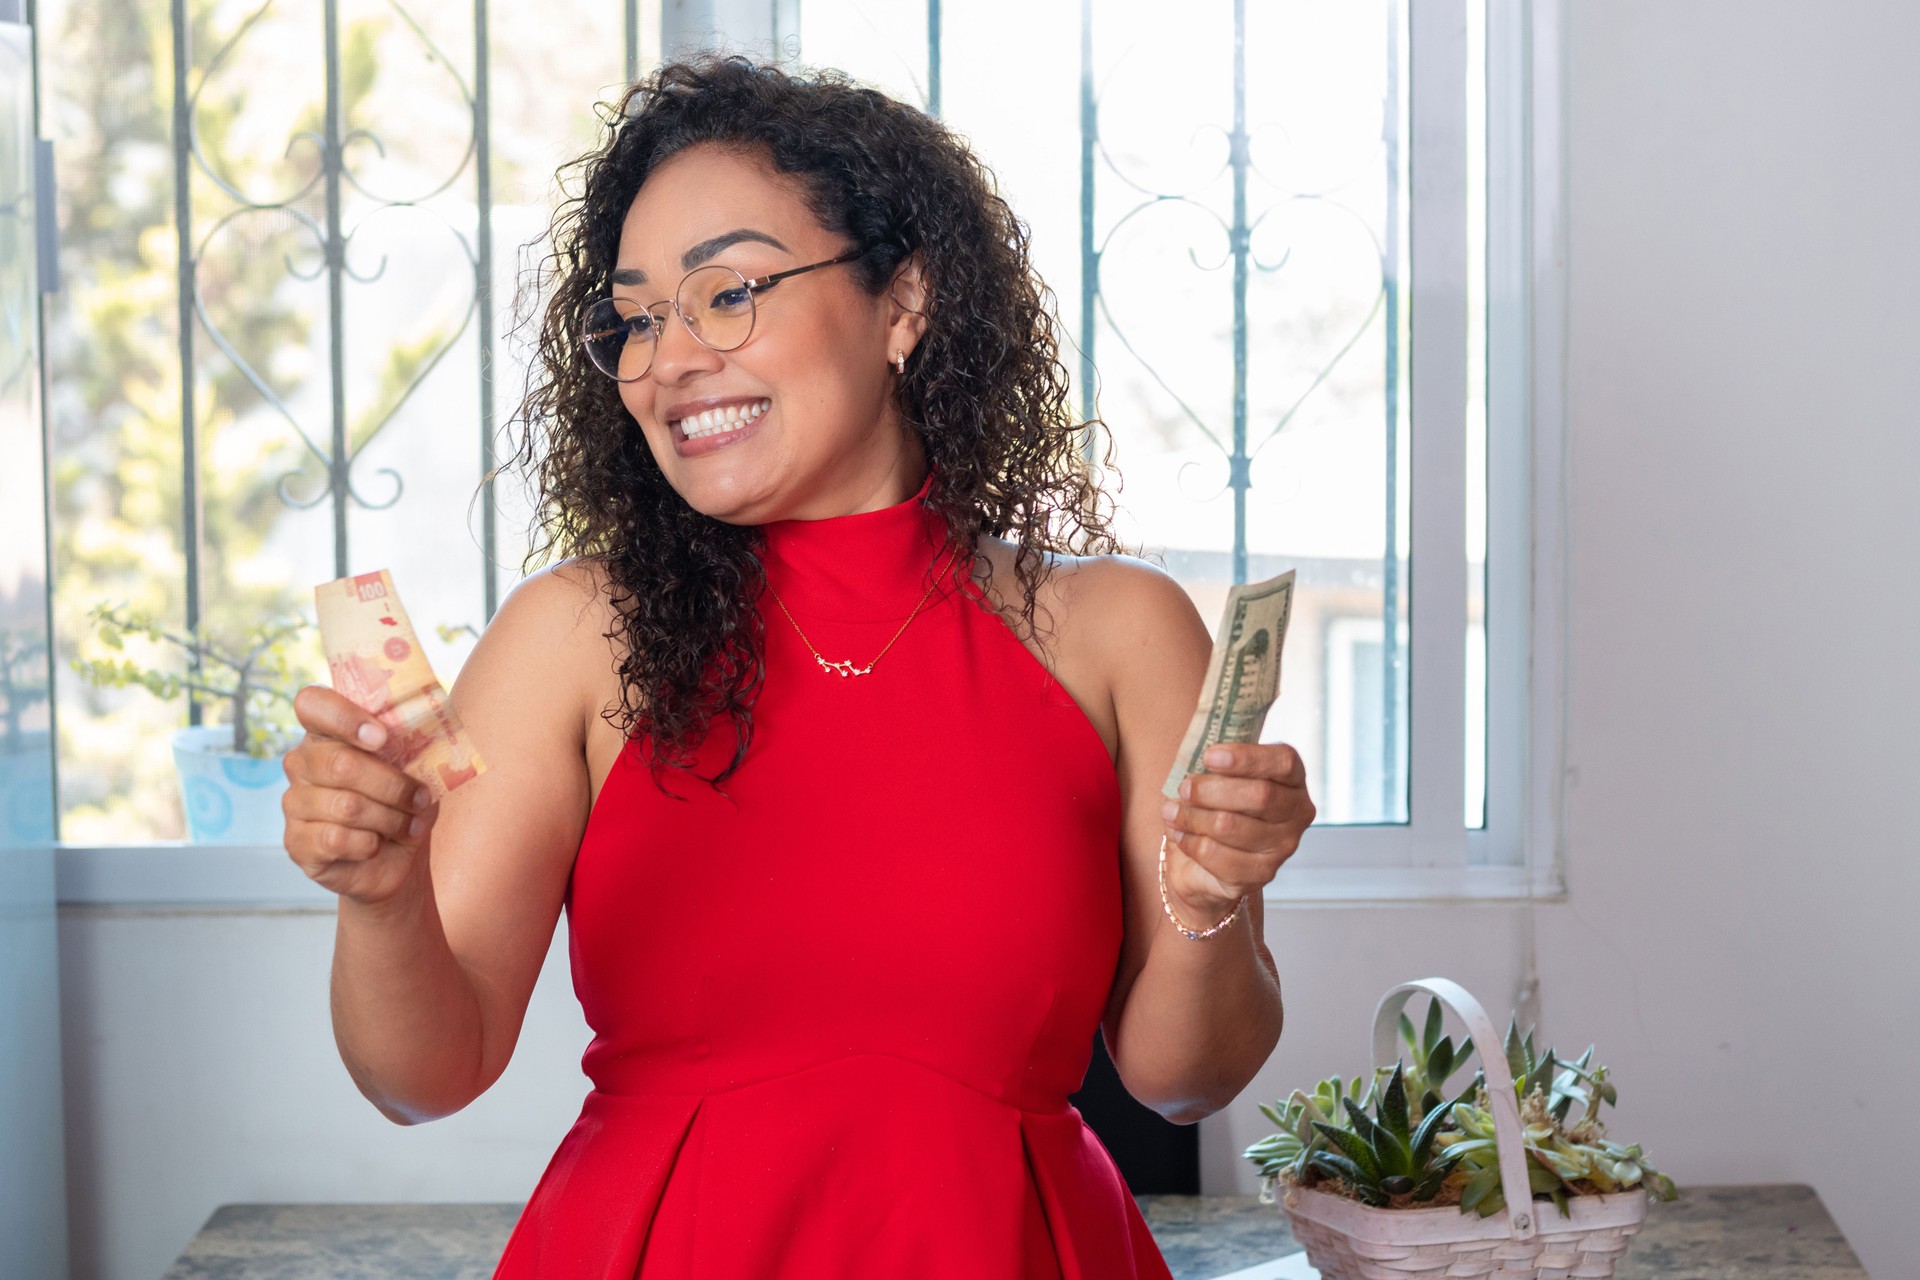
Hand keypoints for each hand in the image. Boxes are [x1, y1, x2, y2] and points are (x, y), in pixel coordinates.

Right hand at [282, 685, 438, 908]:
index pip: (312, 704)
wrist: (397, 860)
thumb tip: (428, 738)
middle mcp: (302, 762)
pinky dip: (369, 844)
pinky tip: (377, 845)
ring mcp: (294, 803)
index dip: (344, 716)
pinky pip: (335, 839)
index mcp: (327, 733)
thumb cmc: (404, 804)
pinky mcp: (296, 843)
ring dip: (390, 819)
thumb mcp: (417, 770)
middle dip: (392, 785)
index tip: (382, 737)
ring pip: (345, 806)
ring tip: (409, 826)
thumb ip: (413, 747)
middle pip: (340, 763)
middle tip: (421, 798)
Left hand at [1160, 742, 1315, 917]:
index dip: (1247, 757)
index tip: (1209, 756)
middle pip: (1260, 795)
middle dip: (1211, 790)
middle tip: (1184, 788)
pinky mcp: (1260, 874)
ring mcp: (1283, 847)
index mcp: (1292, 778)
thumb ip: (1213, 765)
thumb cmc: (1215, 806)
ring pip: (1231, 825)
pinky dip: (1189, 841)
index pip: (1284, 762)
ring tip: (1171, 812)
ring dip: (1192, 816)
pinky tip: (1180, 835)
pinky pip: (1216, 854)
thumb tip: (1192, 761)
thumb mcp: (1215, 777)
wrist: (1206, 861)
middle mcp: (1297, 812)